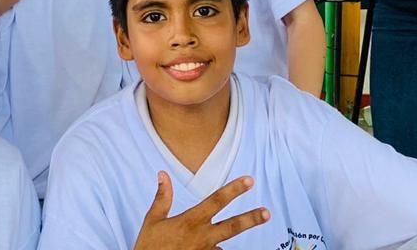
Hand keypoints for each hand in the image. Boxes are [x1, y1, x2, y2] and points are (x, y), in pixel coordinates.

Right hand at [134, 172, 268, 249]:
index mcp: (191, 221)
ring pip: (226, 246)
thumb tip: (163, 174)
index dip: (233, 190)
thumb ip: (162, 198)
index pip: (216, 201)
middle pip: (232, 227)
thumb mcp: (153, 220)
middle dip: (251, 219)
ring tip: (241, 236)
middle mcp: (202, 237)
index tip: (249, 181)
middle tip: (267, 213)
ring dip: (233, 243)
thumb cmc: (149, 246)